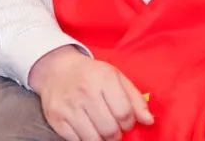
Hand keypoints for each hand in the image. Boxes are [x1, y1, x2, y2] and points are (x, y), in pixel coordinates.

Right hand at [28, 46, 153, 140]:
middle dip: (116, 134)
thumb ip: (135, 98)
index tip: (126, 122)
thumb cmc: (90, 75)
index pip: (124, 113)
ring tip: (101, 130)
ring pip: (94, 139)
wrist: (56, 70)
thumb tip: (149, 120)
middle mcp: (85, 92)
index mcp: (103, 78)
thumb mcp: (115, 77)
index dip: (129, 123)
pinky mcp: (56, 118)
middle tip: (114, 129)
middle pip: (110, 129)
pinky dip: (85, 139)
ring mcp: (69, 106)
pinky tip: (87, 128)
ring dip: (102, 140)